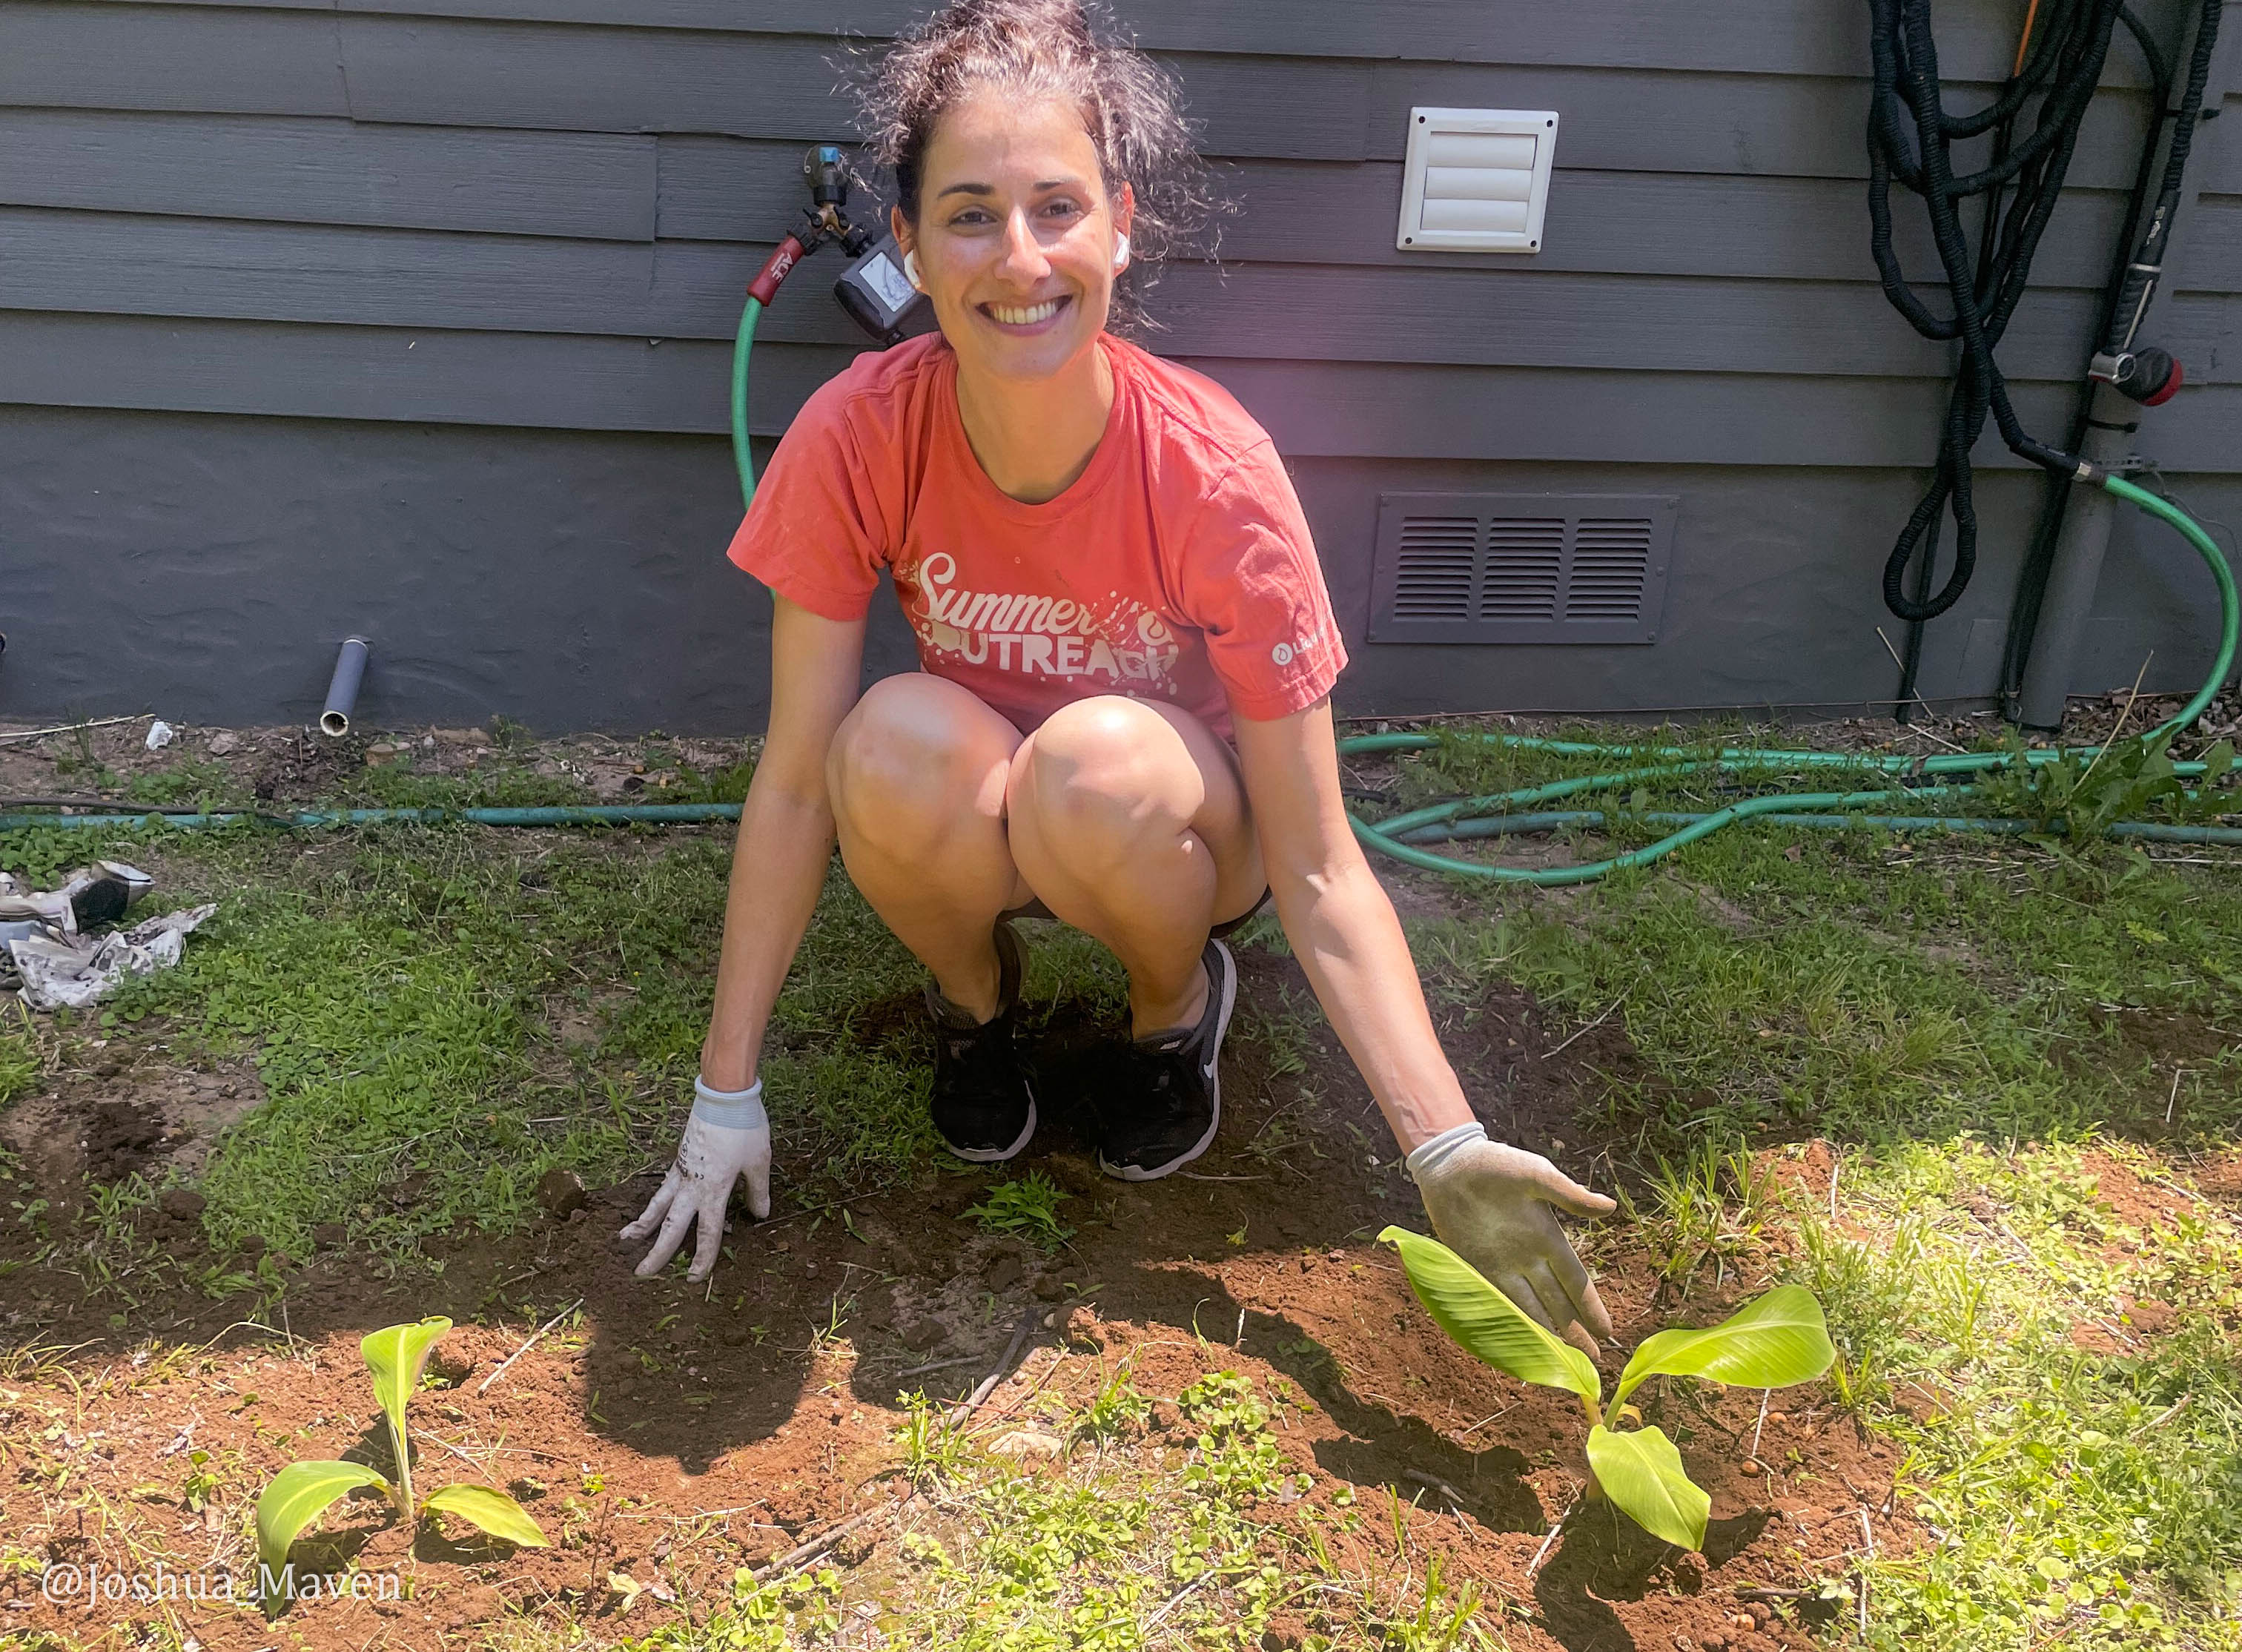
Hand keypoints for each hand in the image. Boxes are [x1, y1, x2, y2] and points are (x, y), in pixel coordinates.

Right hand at [621, 1098, 770, 1282]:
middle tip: (642, 1274)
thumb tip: (760, 1215)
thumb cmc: (743, 1127)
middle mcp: (693, 1186)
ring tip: (626, 1240)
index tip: (694, 1279)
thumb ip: (757, 1191)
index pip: (707, 1233)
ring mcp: (682, 1172)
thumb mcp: (759, 1161)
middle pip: (672, 1226)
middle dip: (657, 1253)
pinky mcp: (679, 1159)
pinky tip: (649, 1209)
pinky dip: (653, 1202)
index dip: (702, 1259)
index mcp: (714, 1190)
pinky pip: (662, 1187)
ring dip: (643, 1226)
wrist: (723, 1095)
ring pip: (658, 1205)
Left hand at [1411, 1132, 1614, 1357]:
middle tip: (1595, 1364)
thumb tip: (1609, 1208)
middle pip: (1558, 1303)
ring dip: (1549, 1335)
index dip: (1592, 1307)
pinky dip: (1511, 1323)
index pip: (1576, 1282)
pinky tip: (1523, 1343)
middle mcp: (1528, 1259)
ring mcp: (1502, 1267)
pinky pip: (1497, 1302)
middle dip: (1576, 1332)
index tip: (1609, 1333)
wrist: (1450, 1162)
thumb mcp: (1537, 1176)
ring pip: (1532, 1309)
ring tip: (1567, 1362)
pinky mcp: (1475, 1268)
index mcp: (1548, 1237)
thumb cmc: (1497, 1165)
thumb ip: (1569, 1195)